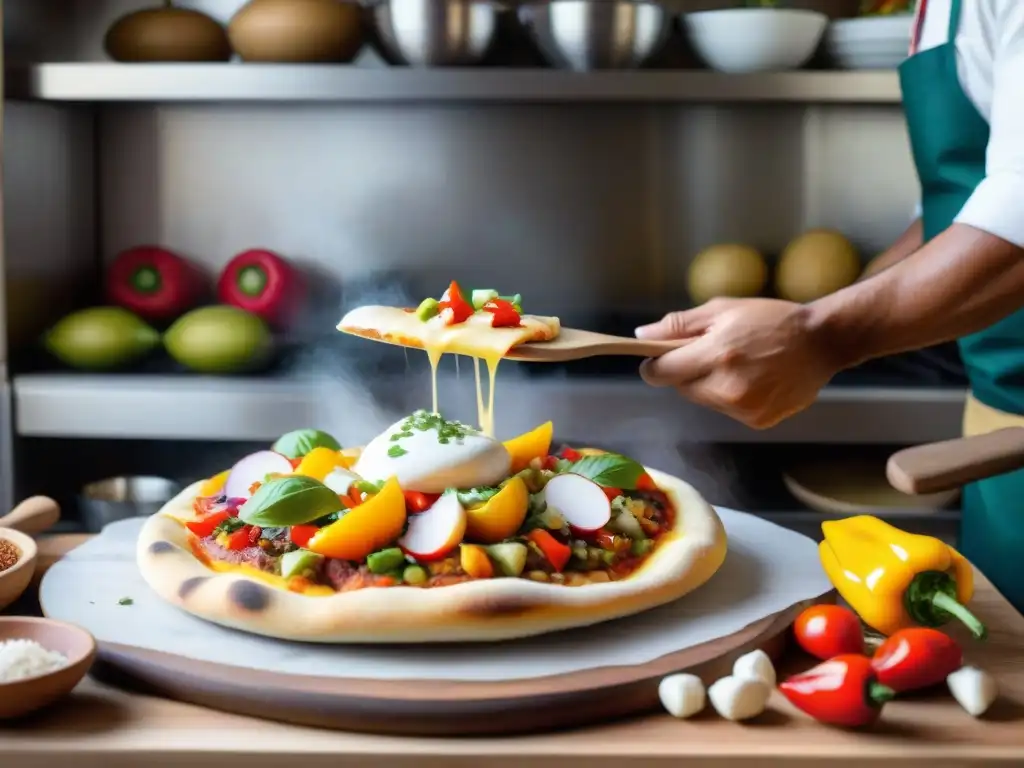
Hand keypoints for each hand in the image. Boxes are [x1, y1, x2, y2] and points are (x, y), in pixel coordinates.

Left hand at [635, 298, 840, 428]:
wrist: (822, 341)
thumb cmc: (771, 319)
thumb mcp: (723, 310)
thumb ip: (678, 325)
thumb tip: (641, 335)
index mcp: (716, 355)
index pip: (661, 373)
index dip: (654, 366)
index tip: (657, 359)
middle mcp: (727, 387)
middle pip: (681, 388)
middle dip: (688, 372)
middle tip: (713, 353)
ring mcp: (743, 407)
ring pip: (704, 400)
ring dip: (710, 385)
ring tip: (738, 364)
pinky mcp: (757, 421)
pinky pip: (727, 410)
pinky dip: (732, 397)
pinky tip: (754, 379)